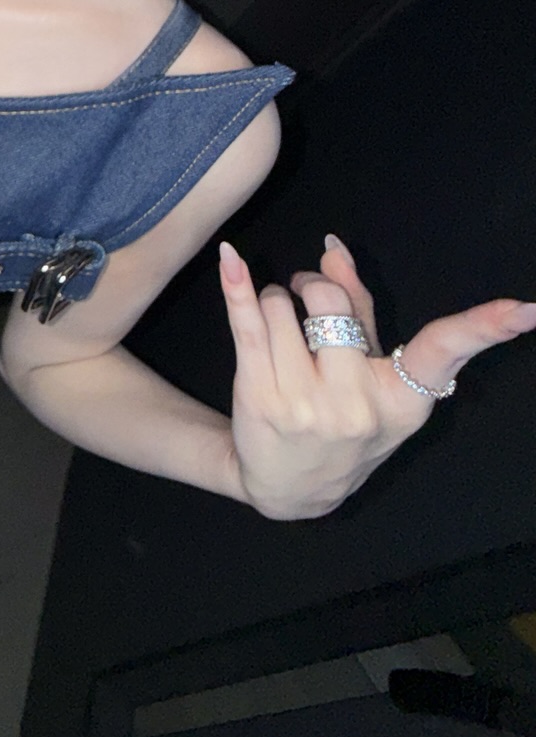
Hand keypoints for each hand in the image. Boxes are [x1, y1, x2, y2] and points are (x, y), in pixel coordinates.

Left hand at [218, 234, 535, 519]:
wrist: (290, 487)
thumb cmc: (340, 420)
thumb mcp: (368, 375)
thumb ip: (357, 306)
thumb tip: (333, 249)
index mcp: (402, 399)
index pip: (444, 351)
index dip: (485, 326)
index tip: (525, 310)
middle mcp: (358, 404)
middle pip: (330, 301)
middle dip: (312, 287)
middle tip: (306, 299)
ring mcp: (307, 405)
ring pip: (282, 306)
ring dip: (275, 301)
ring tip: (281, 330)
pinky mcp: (259, 397)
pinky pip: (246, 325)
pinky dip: (237, 285)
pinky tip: (230, 258)